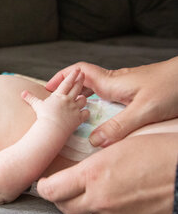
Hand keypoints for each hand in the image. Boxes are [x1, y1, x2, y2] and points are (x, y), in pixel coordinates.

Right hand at [22, 68, 89, 137]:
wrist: (51, 128)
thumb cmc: (43, 116)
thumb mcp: (36, 105)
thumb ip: (31, 98)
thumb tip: (22, 93)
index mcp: (59, 96)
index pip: (67, 82)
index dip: (72, 75)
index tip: (77, 69)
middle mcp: (68, 100)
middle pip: (77, 87)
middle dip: (80, 80)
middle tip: (83, 75)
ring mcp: (75, 109)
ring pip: (83, 100)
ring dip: (82, 98)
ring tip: (82, 96)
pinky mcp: (78, 118)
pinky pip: (86, 113)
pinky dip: (85, 112)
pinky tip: (84, 112)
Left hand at [37, 132, 177, 213]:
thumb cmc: (162, 152)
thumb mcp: (121, 147)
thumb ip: (94, 161)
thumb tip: (78, 168)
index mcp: (94, 174)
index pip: (50, 190)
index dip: (44, 187)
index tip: (46, 182)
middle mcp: (101, 200)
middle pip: (64, 208)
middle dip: (62, 198)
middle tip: (68, 188)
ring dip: (88, 208)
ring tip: (100, 193)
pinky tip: (123, 203)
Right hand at [45, 57, 177, 146]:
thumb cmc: (172, 87)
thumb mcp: (144, 110)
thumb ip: (118, 126)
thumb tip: (94, 141)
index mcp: (111, 83)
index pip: (79, 72)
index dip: (61, 77)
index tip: (48, 88)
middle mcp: (116, 82)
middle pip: (84, 83)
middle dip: (69, 92)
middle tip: (57, 108)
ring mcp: (126, 87)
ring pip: (97, 91)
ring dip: (84, 100)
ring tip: (75, 117)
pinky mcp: (136, 93)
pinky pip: (110, 99)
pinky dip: (100, 107)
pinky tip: (103, 120)